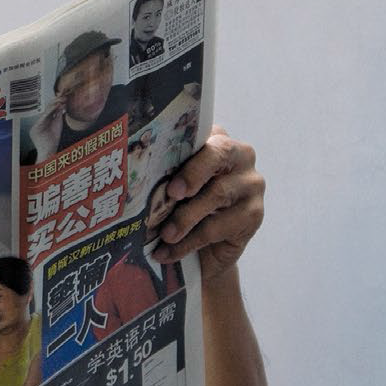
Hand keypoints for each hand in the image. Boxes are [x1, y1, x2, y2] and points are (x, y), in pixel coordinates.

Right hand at [27, 95, 66, 160]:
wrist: (48, 154)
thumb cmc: (52, 143)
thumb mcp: (57, 126)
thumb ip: (58, 116)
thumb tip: (62, 104)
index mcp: (43, 122)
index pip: (50, 110)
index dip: (57, 102)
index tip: (65, 96)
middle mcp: (39, 122)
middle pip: (47, 109)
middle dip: (56, 101)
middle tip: (64, 95)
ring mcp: (36, 126)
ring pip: (45, 112)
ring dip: (54, 105)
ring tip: (62, 99)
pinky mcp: (35, 129)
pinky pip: (44, 117)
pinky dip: (50, 111)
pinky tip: (57, 106)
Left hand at [152, 126, 263, 281]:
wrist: (203, 254)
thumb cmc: (181, 210)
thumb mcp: (170, 191)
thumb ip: (163, 176)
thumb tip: (132, 179)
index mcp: (216, 141)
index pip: (203, 131)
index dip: (185, 143)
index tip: (166, 159)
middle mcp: (240, 156)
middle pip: (218, 154)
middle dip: (192, 173)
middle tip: (171, 193)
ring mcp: (250, 185)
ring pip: (217, 194)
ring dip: (185, 218)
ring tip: (164, 235)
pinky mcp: (253, 215)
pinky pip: (218, 227)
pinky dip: (188, 242)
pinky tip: (167, 252)